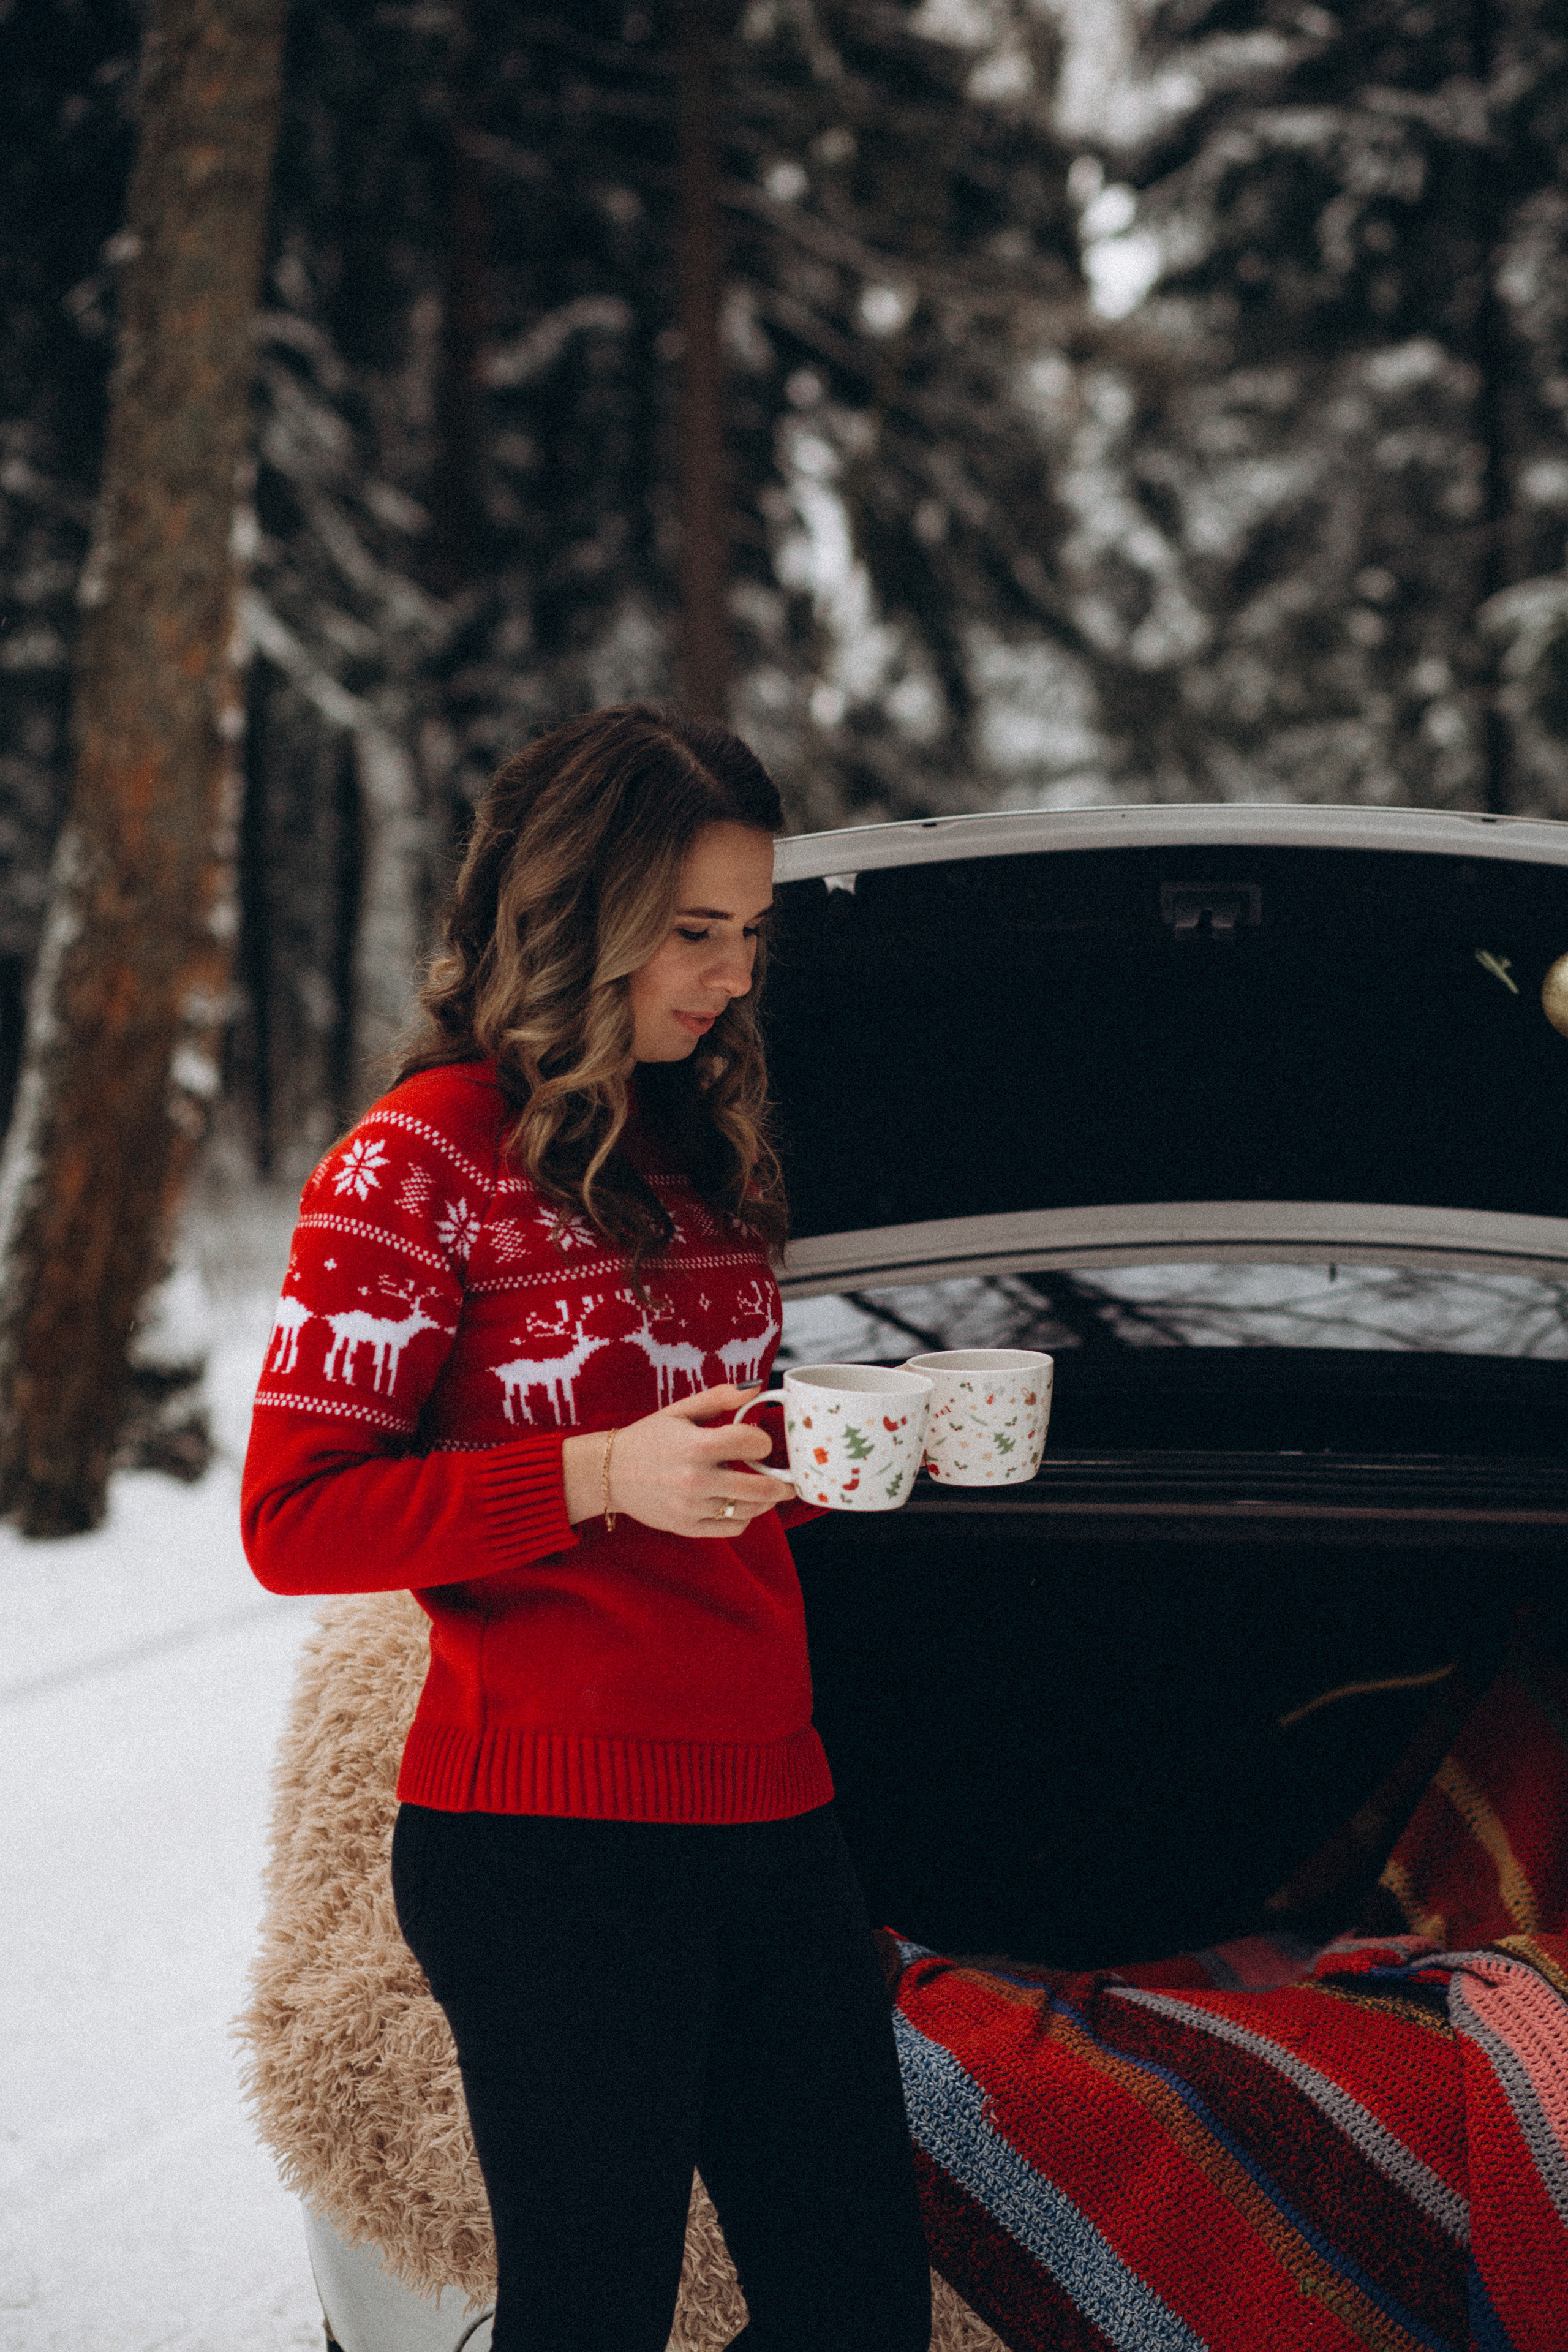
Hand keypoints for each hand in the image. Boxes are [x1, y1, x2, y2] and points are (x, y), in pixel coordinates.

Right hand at [562, 1385, 787, 1536]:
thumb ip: (719, 1398)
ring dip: (765, 1501)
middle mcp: (696, 1479)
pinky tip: (739, 1505)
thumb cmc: (648, 1438)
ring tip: (766, 1491)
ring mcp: (692, 1507)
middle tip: (787, 1479)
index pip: (752, 1443)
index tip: (758, 1442)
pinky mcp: (687, 1527)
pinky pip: (731, 1528)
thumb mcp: (680, 1411)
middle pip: (760, 1487)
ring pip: (749, 1510)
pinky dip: (743, 1518)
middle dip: (781, 1482)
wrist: (608, 1473)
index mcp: (696, 1445)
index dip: (762, 1441)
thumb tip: (756, 1388)